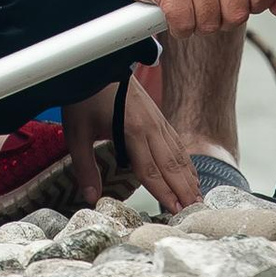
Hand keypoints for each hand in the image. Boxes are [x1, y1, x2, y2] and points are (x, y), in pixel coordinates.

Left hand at [65, 67, 201, 213]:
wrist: (96, 63)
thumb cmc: (85, 96)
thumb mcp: (77, 132)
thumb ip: (85, 167)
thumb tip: (92, 198)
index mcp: (132, 130)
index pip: (151, 170)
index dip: (164, 194)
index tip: (176, 212)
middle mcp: (150, 125)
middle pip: (171, 164)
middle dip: (184, 191)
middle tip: (195, 213)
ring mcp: (157, 119)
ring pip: (178, 153)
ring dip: (189, 178)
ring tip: (198, 199)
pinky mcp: (157, 115)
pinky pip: (176, 142)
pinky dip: (186, 161)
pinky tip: (190, 174)